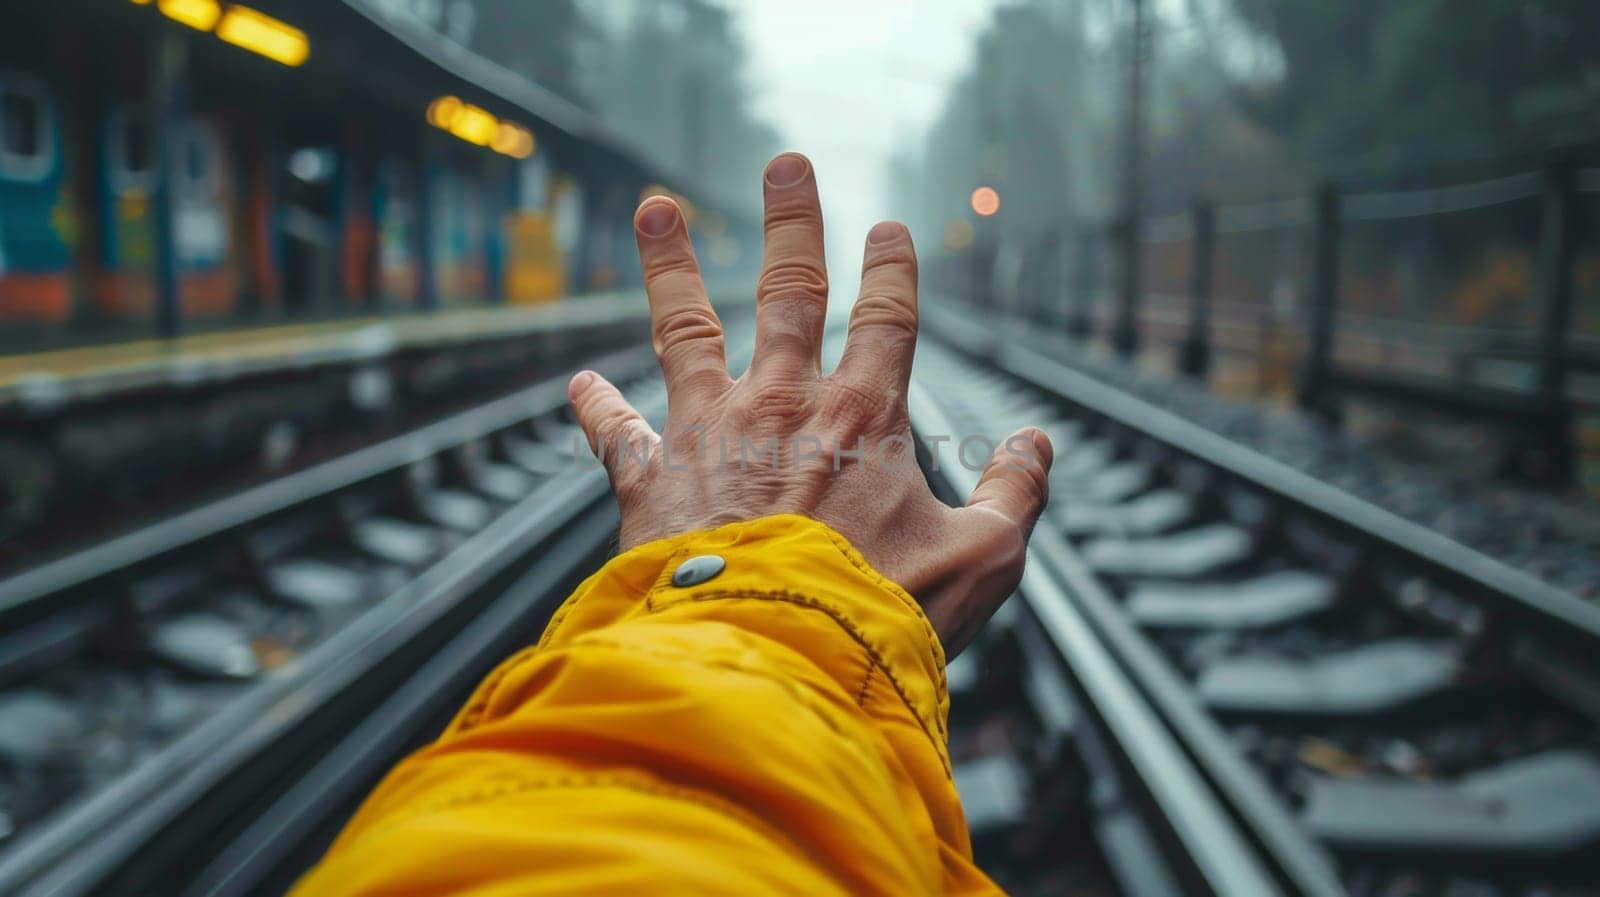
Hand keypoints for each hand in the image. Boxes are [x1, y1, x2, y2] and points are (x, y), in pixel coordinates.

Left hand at [567, 152, 1051, 656]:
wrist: (774, 665)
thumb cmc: (882, 619)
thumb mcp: (985, 561)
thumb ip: (1016, 496)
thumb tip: (1037, 445)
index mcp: (865, 418)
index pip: (887, 320)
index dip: (892, 269)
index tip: (888, 228)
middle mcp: (783, 407)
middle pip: (789, 292)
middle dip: (792, 223)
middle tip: (786, 165)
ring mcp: (710, 437)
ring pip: (688, 328)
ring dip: (673, 267)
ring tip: (655, 209)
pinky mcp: (653, 483)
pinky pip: (620, 435)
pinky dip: (600, 409)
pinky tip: (581, 383)